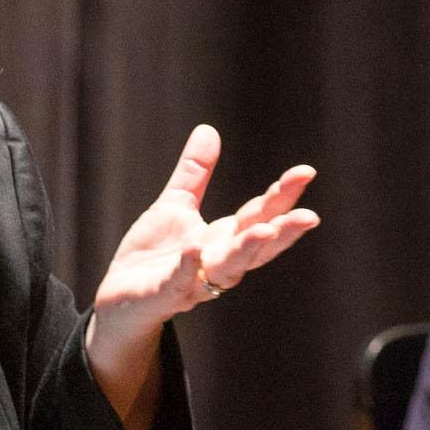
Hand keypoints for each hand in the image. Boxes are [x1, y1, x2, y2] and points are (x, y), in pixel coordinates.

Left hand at [86, 125, 319, 429]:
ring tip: (264, 230)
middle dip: (283, 230)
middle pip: (256, 244)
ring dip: (247, 250)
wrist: (120, 299)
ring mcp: (195, 280)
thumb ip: (194, 174)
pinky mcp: (164, 294)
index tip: (305, 172)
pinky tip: (196, 248)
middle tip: (309, 215)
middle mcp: (218, 261)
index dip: (283, 195)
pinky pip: (180, 281)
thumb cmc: (153, 255)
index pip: (260, 214)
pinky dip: (189, 267)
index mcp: (224, 238)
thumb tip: (209, 130)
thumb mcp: (175, 207)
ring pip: (229, 268)